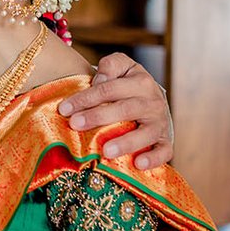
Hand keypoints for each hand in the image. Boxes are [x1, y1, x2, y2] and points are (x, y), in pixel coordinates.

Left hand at [59, 53, 171, 168]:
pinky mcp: (165, 141)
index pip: (109, 89)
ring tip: (106, 150)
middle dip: (99, 117)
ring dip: (127, 142)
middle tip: (75, 124)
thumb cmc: (127, 85)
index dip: (86, 98)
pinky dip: (154, 158)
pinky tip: (138, 164)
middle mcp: (152, 103)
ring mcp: (160, 123)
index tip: (64, 109)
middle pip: (125, 109)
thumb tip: (100, 79)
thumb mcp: (121, 67)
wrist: (152, 100)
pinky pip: (164, 151)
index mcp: (140, 83)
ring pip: (147, 132)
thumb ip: (111, 66)